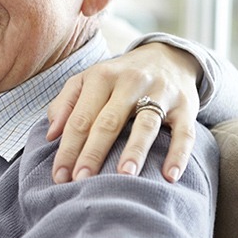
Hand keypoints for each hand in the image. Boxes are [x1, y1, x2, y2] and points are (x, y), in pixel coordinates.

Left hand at [47, 42, 200, 182]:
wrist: (166, 57)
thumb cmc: (117, 78)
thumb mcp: (87, 81)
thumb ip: (65, 104)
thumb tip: (51, 135)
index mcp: (101, 76)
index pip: (80, 118)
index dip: (68, 147)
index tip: (59, 175)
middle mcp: (130, 82)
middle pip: (109, 121)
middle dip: (93, 152)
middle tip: (81, 179)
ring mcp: (161, 93)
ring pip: (146, 124)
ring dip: (135, 150)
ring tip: (124, 175)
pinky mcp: (186, 106)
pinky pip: (184, 132)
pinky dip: (178, 154)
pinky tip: (169, 176)